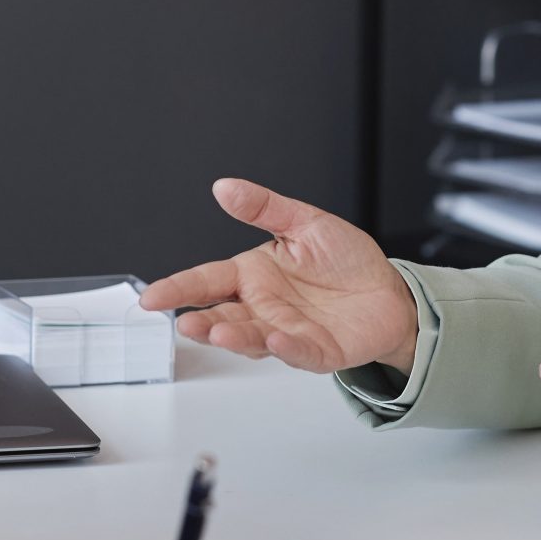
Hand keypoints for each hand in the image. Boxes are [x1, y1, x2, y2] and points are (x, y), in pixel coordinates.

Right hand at [140, 179, 417, 375]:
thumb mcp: (305, 223)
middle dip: (203, 322)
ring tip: (218, 333)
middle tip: (184, 322)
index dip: (179, 289)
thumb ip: (264, 208)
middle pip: (223, 317)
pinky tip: (276, 340)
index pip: (207, 281)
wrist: (389, 289)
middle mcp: (264, 307)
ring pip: (253, 339)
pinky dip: (287, 349)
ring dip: (235, 338)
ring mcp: (287, 332)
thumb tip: (224, 187)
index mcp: (253, 275)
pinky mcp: (317, 351)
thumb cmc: (345, 260)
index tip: (152, 297)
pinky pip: (299, 352)